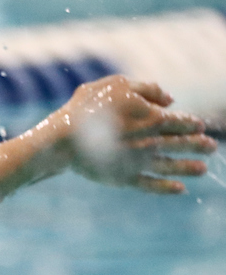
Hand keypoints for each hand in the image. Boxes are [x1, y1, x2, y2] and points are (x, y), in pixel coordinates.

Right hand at [46, 75, 216, 193]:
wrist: (63, 139)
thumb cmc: (87, 108)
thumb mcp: (117, 85)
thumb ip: (147, 89)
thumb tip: (170, 99)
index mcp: (153, 118)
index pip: (181, 122)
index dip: (192, 124)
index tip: (200, 126)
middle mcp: (151, 142)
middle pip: (182, 144)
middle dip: (199, 145)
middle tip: (211, 147)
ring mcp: (138, 162)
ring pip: (171, 166)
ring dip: (189, 167)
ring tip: (202, 169)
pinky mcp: (124, 178)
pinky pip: (150, 185)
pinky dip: (166, 188)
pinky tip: (180, 189)